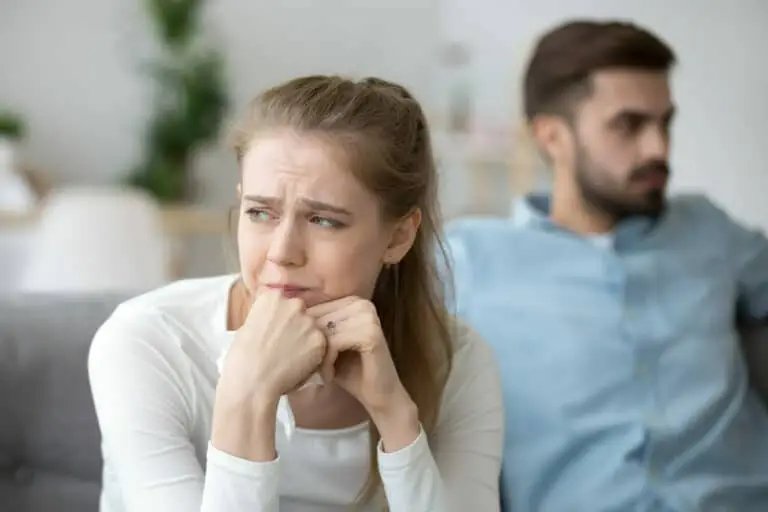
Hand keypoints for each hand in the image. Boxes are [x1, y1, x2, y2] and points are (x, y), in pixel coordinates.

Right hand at [218, 287, 326, 407]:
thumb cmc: (242, 357)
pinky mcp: (320, 339)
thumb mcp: (247, 326)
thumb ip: (266, 317)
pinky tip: (299, 364)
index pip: (281, 299)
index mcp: (272, 297)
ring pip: (311, 328)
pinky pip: (319, 345)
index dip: (279, 316)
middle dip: (295, 324)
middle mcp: (293, 304)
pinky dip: (313, 354)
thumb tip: (275, 322)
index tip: (274, 328)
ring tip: (292, 357)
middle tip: (285, 343)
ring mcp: (309, 321)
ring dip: (305, 338)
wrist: (253, 381)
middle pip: (299, 311)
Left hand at [307, 297, 419, 450]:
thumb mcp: (324, 346)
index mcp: (350, 301)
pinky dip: (326, 362)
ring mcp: (367, 315)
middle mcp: (360, 303)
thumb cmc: (347, 371)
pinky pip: (333, 342)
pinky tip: (328, 376)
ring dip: (315, 357)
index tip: (298, 359)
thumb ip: (308, 330)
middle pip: (316, 320)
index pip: (312, 310)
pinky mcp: (370, 333)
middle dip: (305, 347)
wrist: (379, 395)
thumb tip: (273, 319)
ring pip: (322, 331)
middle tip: (305, 369)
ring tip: (318, 373)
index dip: (300, 336)